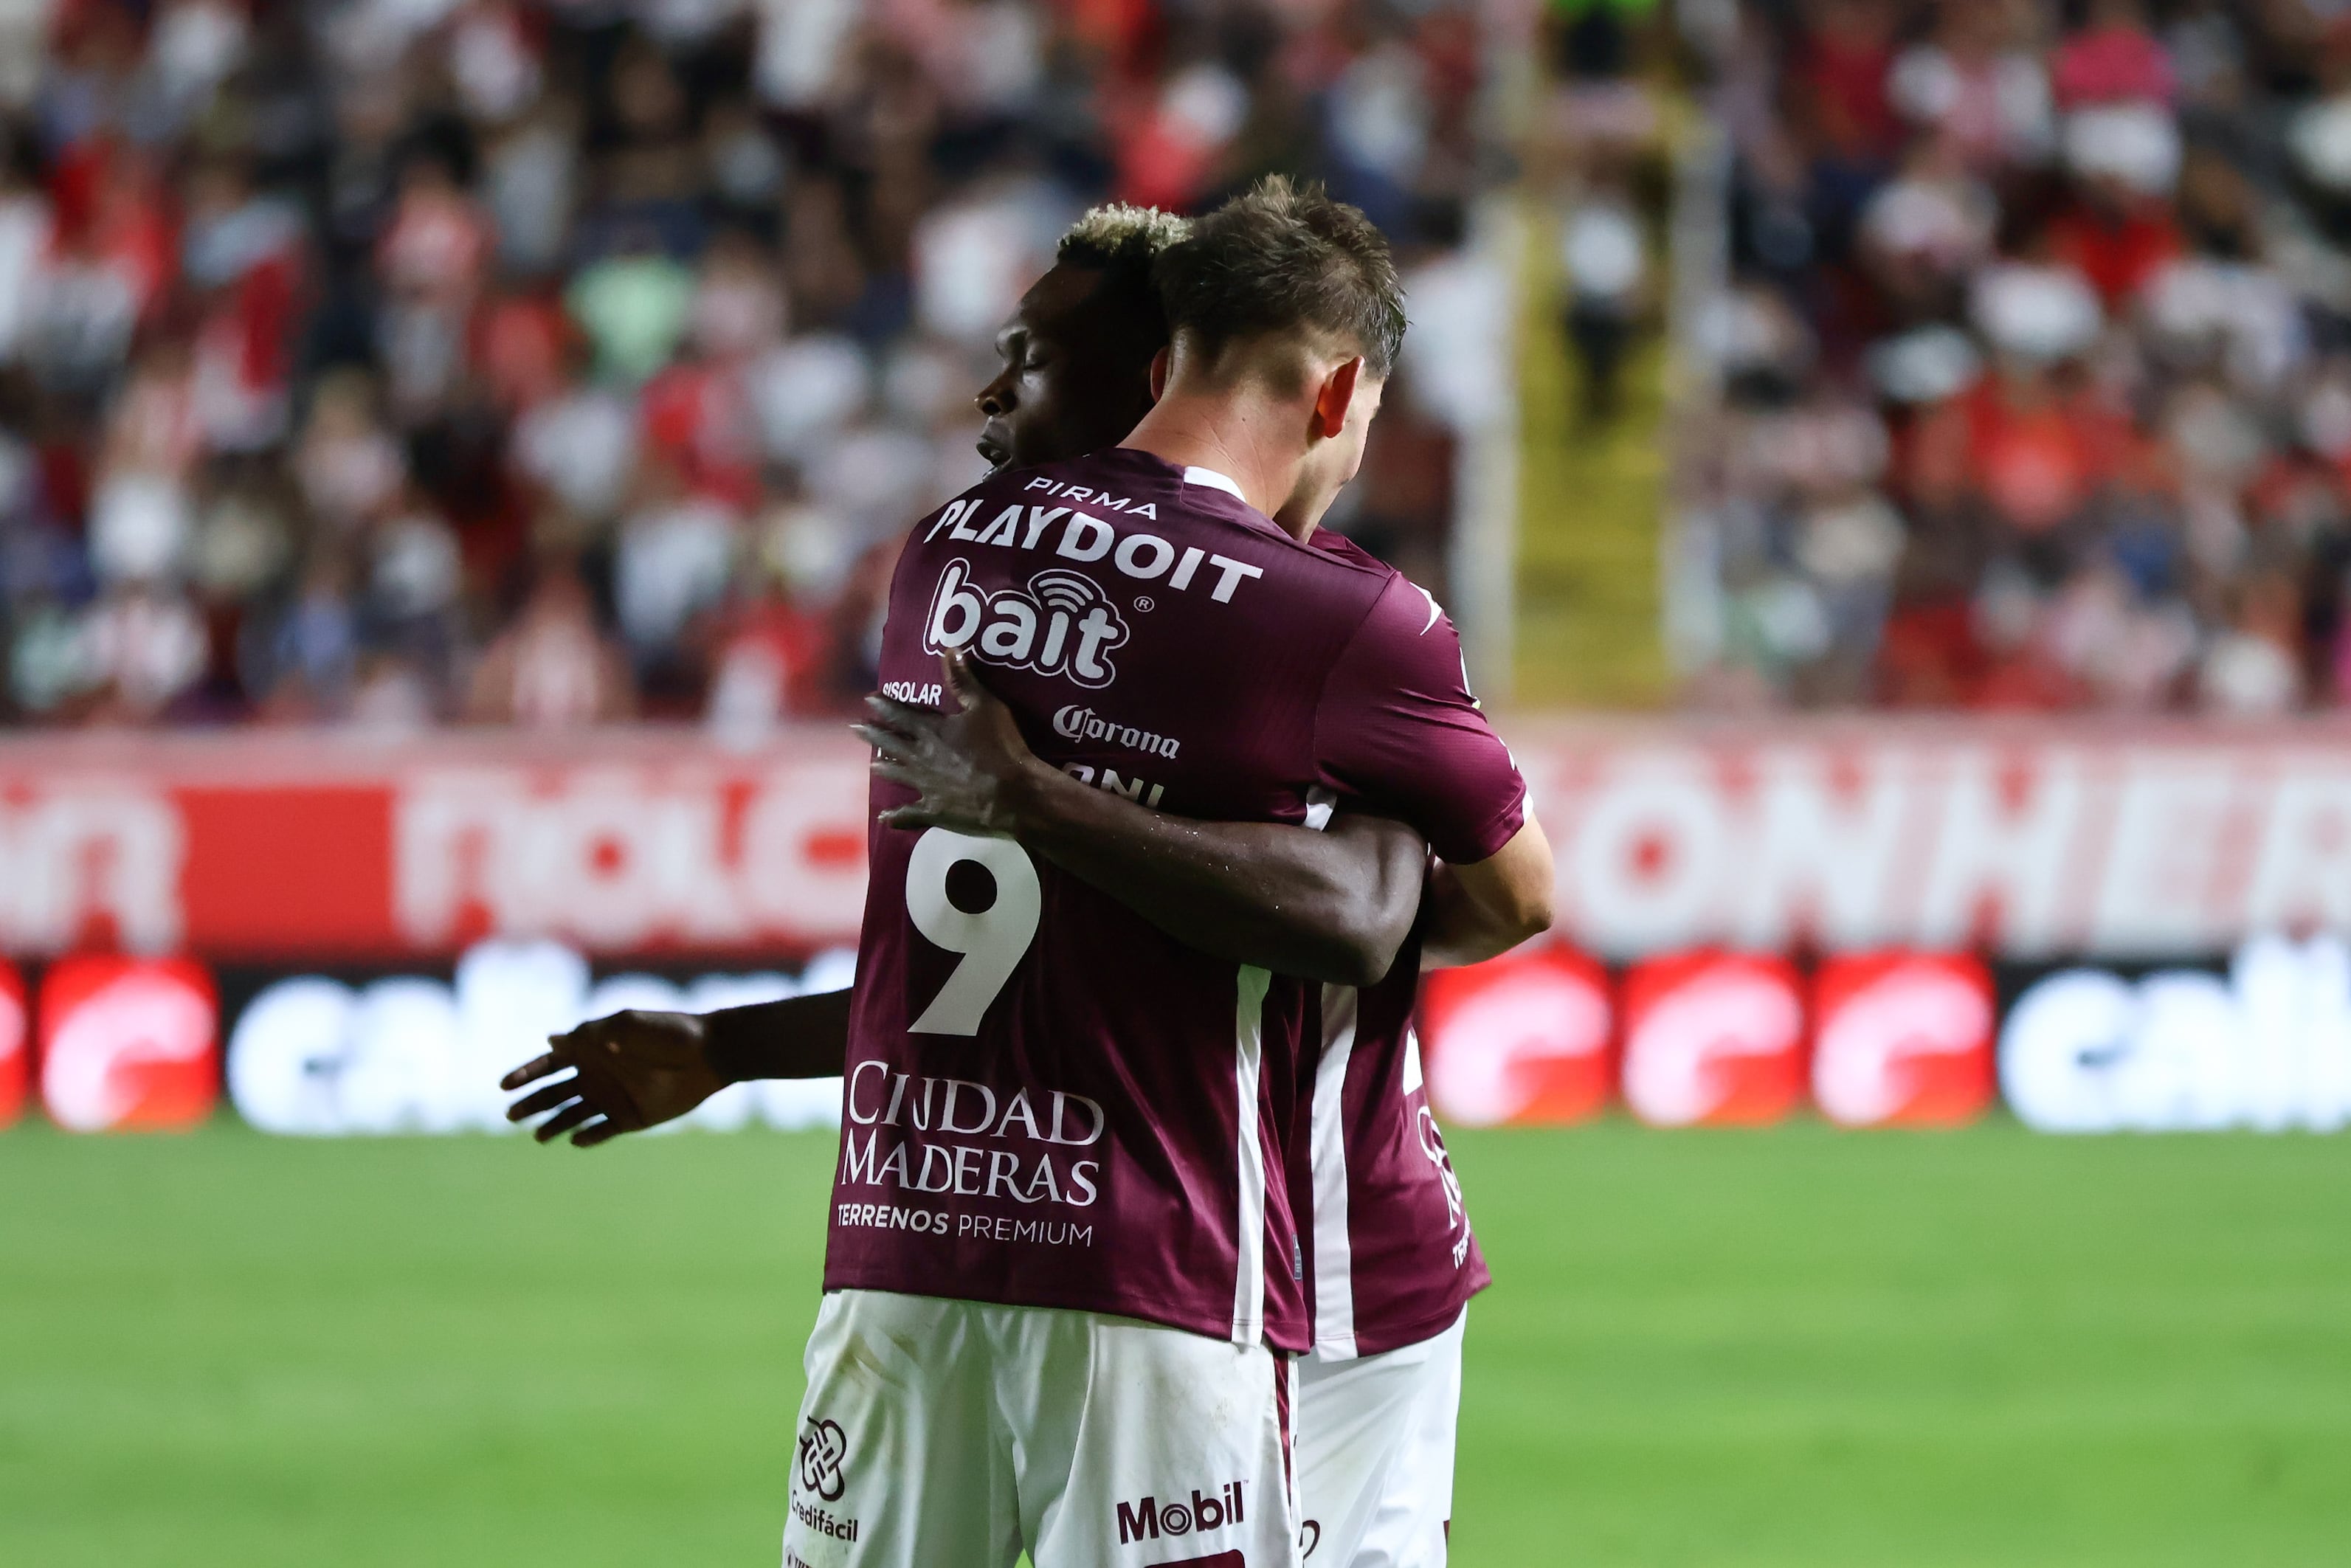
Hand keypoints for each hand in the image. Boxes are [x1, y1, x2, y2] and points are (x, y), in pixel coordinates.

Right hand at [501, 1010, 725, 1146]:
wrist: (708, 1054)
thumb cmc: (668, 1033)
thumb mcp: (627, 1025)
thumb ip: (590, 1035)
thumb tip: (550, 1039)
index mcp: (591, 1049)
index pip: (549, 1063)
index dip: (525, 1073)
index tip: (504, 1086)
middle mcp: (596, 1074)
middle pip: (553, 1093)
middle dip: (530, 1103)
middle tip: (511, 1115)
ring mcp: (611, 1097)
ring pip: (571, 1115)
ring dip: (553, 1124)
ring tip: (538, 1135)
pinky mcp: (630, 1118)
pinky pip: (600, 1131)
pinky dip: (587, 1136)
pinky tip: (575, 1139)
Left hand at [854, 649, 1045, 834]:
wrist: (1012, 794)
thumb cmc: (1001, 747)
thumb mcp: (985, 706)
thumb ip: (965, 680)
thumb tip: (950, 648)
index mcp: (932, 731)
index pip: (901, 714)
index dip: (885, 706)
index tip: (870, 700)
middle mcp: (921, 757)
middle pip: (892, 743)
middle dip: (874, 734)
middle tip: (856, 728)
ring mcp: (925, 786)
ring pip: (898, 774)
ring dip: (884, 767)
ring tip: (873, 764)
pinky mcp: (934, 811)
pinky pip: (909, 814)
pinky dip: (896, 816)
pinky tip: (884, 818)